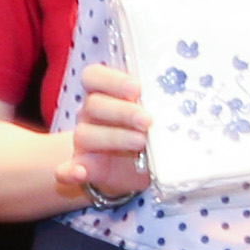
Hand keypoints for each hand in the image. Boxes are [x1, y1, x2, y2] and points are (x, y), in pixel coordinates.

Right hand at [63, 66, 151, 200]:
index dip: (113, 80)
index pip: (94, 76)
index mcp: (105, 95)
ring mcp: (84, 142)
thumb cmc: (146, 133)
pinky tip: (79, 173)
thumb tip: (184, 101)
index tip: (136, 89)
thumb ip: (160, 106)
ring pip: (85, 134)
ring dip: (113, 137)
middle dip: (122, 111)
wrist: (130, 168)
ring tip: (141, 143)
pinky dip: (68, 172)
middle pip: (94, 104)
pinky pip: (65, 170)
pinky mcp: (82, 167)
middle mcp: (90, 115)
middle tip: (147, 121)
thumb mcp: (155, 116)